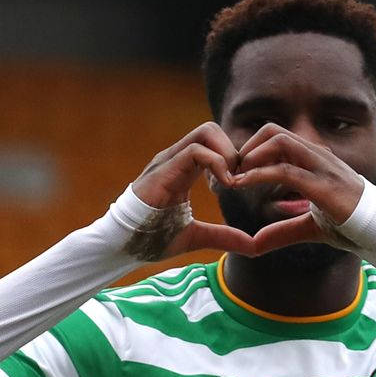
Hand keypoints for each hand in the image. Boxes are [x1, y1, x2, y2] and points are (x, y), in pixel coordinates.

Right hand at [128, 123, 259, 261]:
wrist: (122, 243)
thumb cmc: (152, 237)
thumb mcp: (196, 236)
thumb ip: (224, 237)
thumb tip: (253, 247)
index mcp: (184, 168)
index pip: (213, 143)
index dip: (233, 158)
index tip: (238, 185)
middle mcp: (176, 158)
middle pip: (212, 129)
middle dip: (233, 150)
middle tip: (237, 181)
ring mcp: (169, 160)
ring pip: (206, 131)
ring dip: (227, 155)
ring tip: (230, 184)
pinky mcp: (164, 169)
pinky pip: (196, 151)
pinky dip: (217, 164)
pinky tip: (224, 187)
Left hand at [230, 124, 367, 254]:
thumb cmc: (351, 226)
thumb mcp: (310, 228)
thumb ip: (283, 231)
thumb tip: (255, 244)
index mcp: (315, 160)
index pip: (278, 139)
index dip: (253, 150)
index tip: (235, 172)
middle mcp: (318, 156)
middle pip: (273, 131)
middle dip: (247, 147)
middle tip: (230, 172)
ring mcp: (321, 166)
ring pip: (278, 142)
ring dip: (250, 156)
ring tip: (234, 177)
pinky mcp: (322, 184)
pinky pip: (285, 169)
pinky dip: (259, 174)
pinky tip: (243, 184)